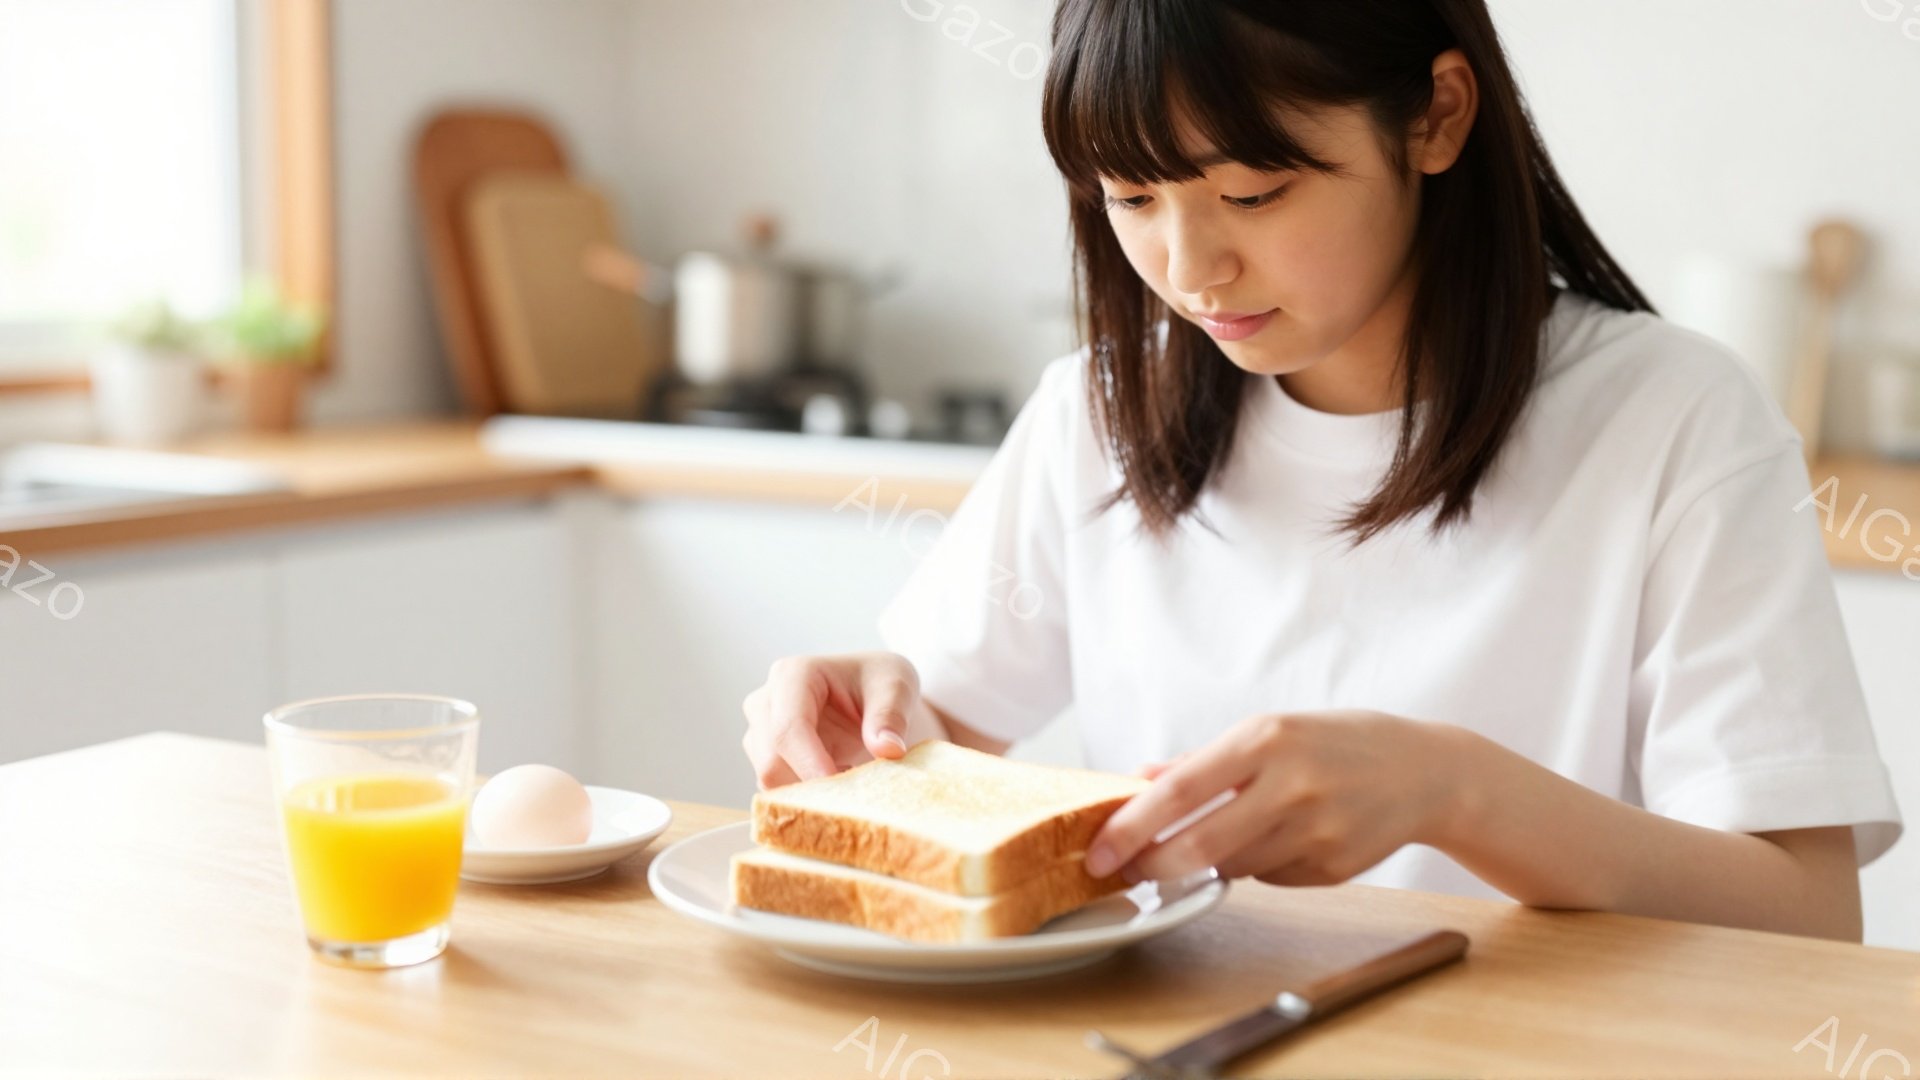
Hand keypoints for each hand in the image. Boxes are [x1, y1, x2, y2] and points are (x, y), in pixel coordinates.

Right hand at [741, 651, 926, 789]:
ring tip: (851, 776)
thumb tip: (886, 748)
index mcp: (792, 675)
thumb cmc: (880, 684)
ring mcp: (760, 732)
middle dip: (811, 784)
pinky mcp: (766, 759)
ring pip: (770, 781)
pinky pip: (777, 792)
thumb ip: (891, 715)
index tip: (841, 791)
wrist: (876, 697)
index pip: (788, 728)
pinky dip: (807, 798)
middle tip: (856, 791)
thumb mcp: (897, 687)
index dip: (810, 765)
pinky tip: (836, 781)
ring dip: (810, 793)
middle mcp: (765, 702)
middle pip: (771, 761)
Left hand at [1086, 710, 1463, 886]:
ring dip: (1209, 863)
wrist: (1424, 771)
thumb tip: (1138, 779)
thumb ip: (1201, 762)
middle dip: (1153, 865)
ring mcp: (1316, 830)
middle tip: (1126, 871)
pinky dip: (1258, 867)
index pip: (1180, 791)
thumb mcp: (1270, 732)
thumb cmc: (1335, 744)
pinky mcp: (1333, 867)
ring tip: (1228, 833)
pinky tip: (1282, 839)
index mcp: (1265, 739)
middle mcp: (1290, 784)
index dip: (1132, 826)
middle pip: (1199, 844)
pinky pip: (1270, 878)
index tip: (1099, 850)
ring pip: (1232, 867)